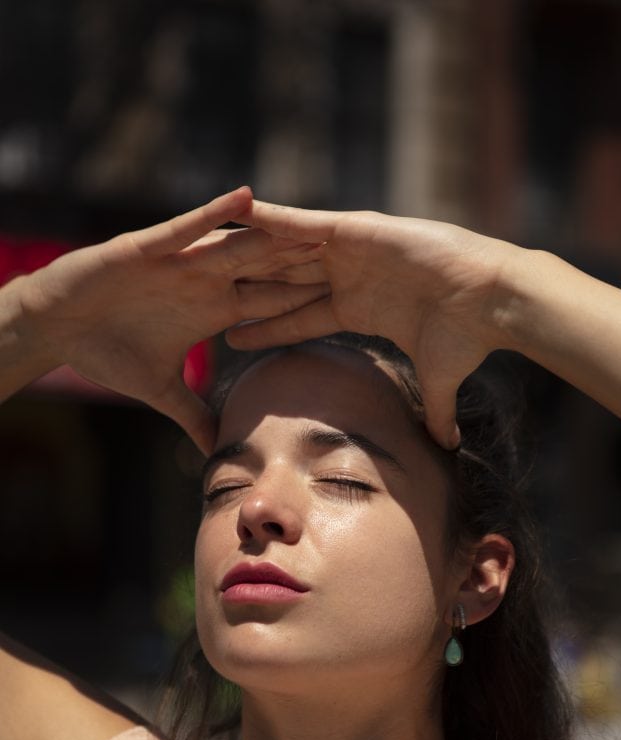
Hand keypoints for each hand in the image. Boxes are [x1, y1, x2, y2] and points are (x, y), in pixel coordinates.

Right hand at [16, 187, 326, 451]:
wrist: (58, 326)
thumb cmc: (107, 351)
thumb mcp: (161, 390)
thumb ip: (192, 414)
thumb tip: (216, 449)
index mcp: (214, 309)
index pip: (270, 304)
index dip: (306, 301)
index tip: (349, 300)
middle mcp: (204, 280)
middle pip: (265, 270)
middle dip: (304, 264)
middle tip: (351, 256)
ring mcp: (181, 261)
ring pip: (238, 246)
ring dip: (274, 237)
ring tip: (313, 225)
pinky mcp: (150, 246)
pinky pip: (190, 228)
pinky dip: (216, 214)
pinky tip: (246, 199)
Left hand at [230, 202, 517, 445]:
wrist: (491, 300)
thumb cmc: (466, 338)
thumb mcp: (438, 380)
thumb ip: (434, 411)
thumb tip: (446, 448)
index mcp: (359, 308)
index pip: (299, 319)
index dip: (264, 328)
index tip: (230, 337)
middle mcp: (349, 276)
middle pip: (283, 282)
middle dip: (243, 286)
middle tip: (200, 288)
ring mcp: (350, 250)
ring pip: (285, 251)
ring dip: (245, 250)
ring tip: (203, 248)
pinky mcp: (355, 229)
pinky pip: (303, 223)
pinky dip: (270, 218)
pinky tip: (235, 215)